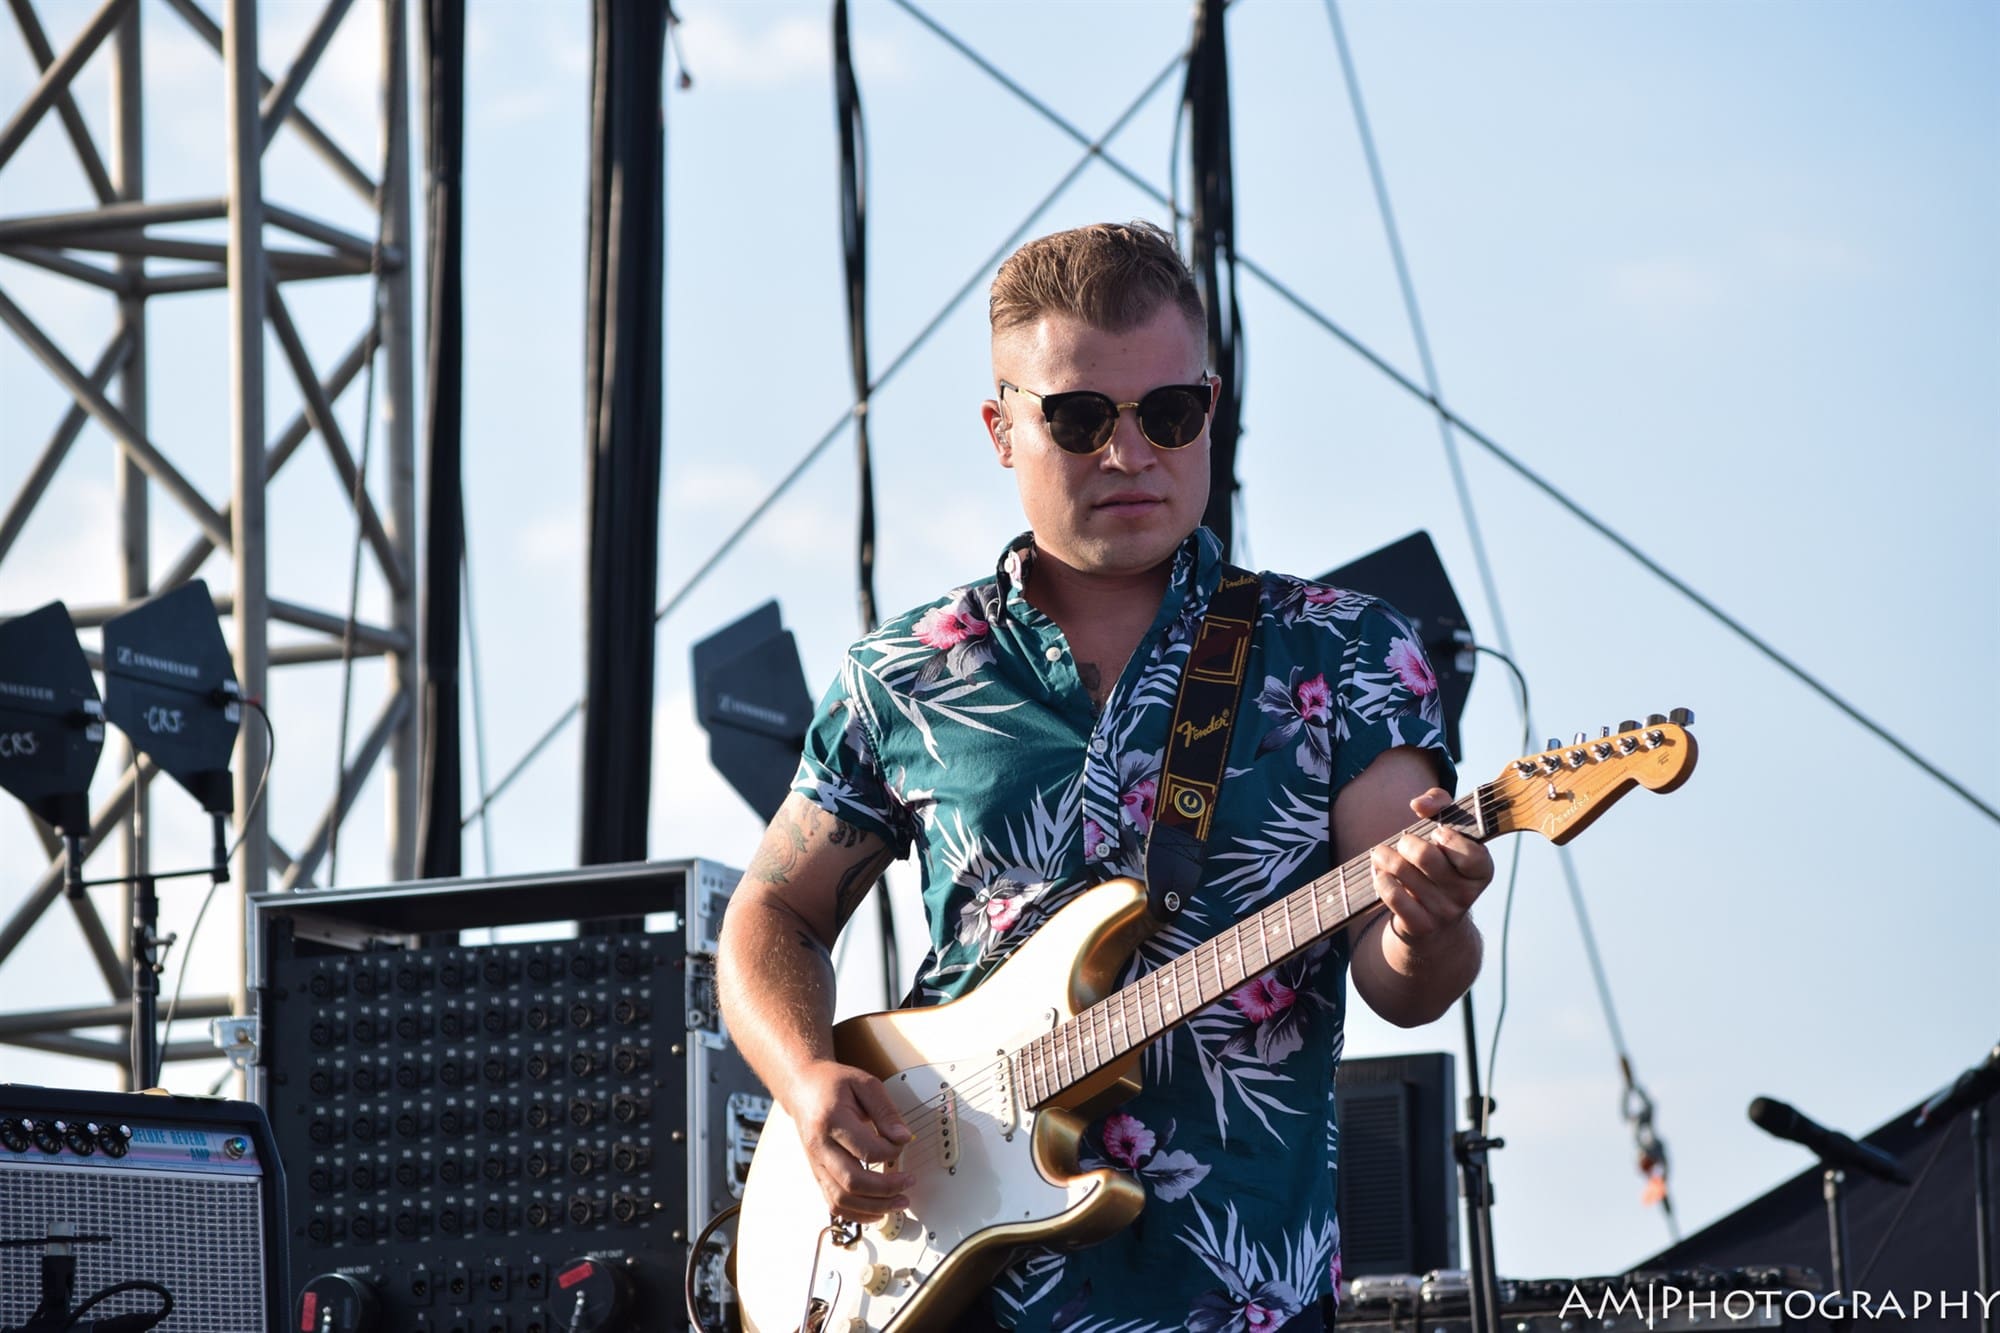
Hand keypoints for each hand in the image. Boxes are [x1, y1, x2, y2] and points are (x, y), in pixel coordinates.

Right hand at [788, 1059, 915, 1220]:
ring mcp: (816, 1164)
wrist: (803, 1088)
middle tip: (908, 1182)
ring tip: (898, 1202)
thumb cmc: (832, 1084)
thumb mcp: (864, 1084)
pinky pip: (834, 1203)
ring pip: (842, 1199)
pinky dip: (857, 1214)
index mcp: (831, 1120)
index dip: (891, 1153)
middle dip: (886, 1188)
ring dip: (873, 1207)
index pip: (866, 1150)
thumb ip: (886, 1111)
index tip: (903, 1144)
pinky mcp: (818, 1173)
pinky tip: (877, 1210)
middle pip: (852, 1182)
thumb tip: (902, 1137)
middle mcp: (820, 1147)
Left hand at [1370, 787, 1492, 946]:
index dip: (1448, 837)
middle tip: (1402, 842)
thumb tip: (1418, 804)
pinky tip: (1381, 876)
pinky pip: (1391, 894)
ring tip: (1382, 855)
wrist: (1435, 928)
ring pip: (1402, 871)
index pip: (1471, 852)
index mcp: (1481, 871)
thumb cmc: (1439, 866)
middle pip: (1425, 856)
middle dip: (1405, 841)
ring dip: (1384, 856)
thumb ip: (1440, 803)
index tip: (1436, 833)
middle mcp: (1466, 894)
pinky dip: (1380, 879)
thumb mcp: (1448, 832)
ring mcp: (1444, 913)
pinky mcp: (1420, 926)